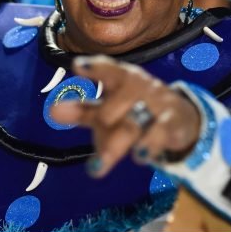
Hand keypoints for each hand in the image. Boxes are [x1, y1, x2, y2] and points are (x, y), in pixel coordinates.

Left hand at [50, 56, 200, 177]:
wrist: (179, 118)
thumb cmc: (133, 110)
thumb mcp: (106, 110)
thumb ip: (81, 111)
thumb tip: (51, 111)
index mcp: (121, 78)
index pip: (108, 70)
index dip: (95, 67)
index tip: (77, 66)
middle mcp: (139, 88)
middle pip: (119, 102)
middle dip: (106, 116)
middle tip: (98, 123)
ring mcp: (157, 105)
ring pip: (134, 124)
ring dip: (117, 144)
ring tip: (99, 164)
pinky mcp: (171, 124)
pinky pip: (160, 134)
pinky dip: (149, 145)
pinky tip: (139, 157)